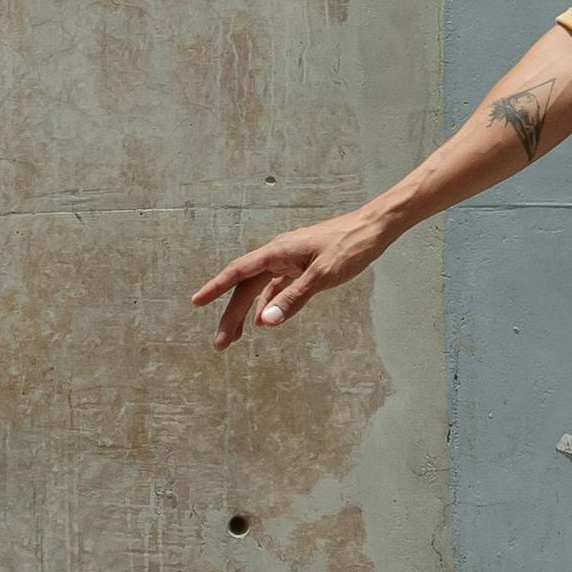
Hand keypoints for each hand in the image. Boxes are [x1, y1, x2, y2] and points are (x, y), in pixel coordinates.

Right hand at [192, 211, 382, 346]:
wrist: (374, 228)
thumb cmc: (350, 246)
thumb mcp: (323, 275)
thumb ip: (295, 299)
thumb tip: (267, 322)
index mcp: (278, 252)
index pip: (238, 271)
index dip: (215, 287)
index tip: (196, 301)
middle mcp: (279, 255)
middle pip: (246, 287)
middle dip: (231, 314)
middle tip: (220, 343)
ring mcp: (291, 261)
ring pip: (260, 289)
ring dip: (248, 313)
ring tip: (236, 338)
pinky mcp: (303, 267)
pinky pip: (278, 288)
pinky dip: (270, 304)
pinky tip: (266, 320)